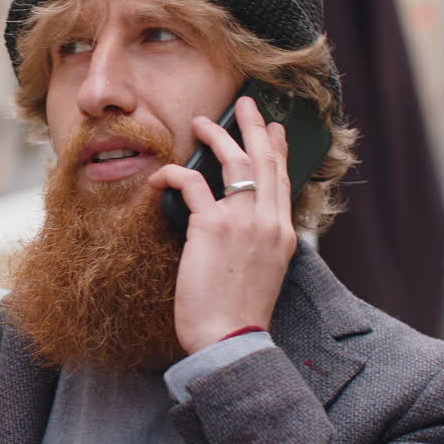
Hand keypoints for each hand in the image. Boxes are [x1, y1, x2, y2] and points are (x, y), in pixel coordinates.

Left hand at [146, 96, 296, 353]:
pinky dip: (174, 174)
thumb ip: (255, 244)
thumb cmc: (237, 314)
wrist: (230, 339)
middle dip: (254, 127)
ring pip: (234, 163)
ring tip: (199, 122)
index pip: (282, 181)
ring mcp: (243, 222)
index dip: (277, 151)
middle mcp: (268, 222)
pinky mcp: (212, 227)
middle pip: (265, 161)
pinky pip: (192, 184)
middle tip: (246, 104)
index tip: (273, 130)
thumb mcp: (261, 273)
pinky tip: (160, 176)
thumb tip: (235, 224)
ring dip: (215, 137)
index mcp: (283, 234)